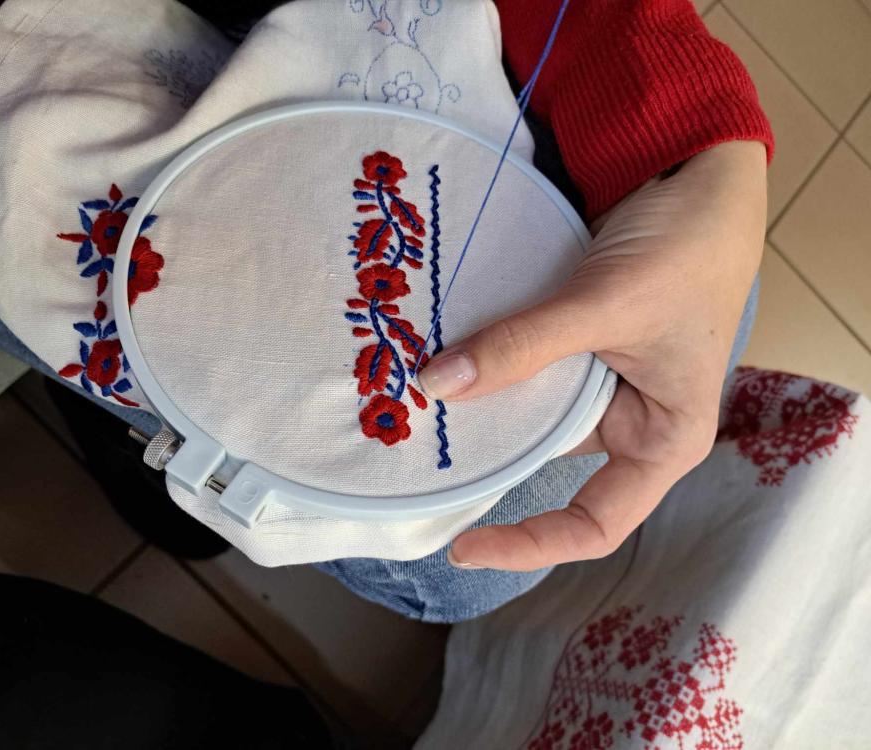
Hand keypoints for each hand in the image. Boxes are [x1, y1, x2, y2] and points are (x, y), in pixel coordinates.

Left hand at [418, 141, 766, 570]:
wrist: (691, 170)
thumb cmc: (687, 249)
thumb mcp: (606, 304)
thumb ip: (524, 346)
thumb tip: (437, 384)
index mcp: (661, 440)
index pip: (595, 524)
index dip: (531, 544)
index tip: (465, 544)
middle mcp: (626, 422)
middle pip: (546, 464)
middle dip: (485, 459)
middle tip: (415, 452)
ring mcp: (595, 382)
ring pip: (526, 411)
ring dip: (478, 401)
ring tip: (414, 400)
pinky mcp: (570, 343)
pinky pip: (520, 365)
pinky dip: (484, 361)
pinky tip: (439, 355)